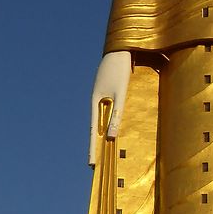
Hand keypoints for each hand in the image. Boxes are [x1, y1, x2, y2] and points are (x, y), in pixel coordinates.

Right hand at [89, 50, 131, 164]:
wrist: (121, 49)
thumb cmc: (121, 70)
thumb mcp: (121, 92)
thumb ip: (117, 113)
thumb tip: (112, 135)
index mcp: (96, 102)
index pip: (94, 131)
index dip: (93, 148)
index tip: (90, 165)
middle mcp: (97, 101)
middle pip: (95, 128)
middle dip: (95, 146)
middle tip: (93, 164)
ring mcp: (102, 96)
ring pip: (101, 120)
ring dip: (101, 135)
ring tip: (101, 151)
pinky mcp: (109, 91)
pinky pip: (107, 112)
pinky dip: (107, 122)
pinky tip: (110, 128)